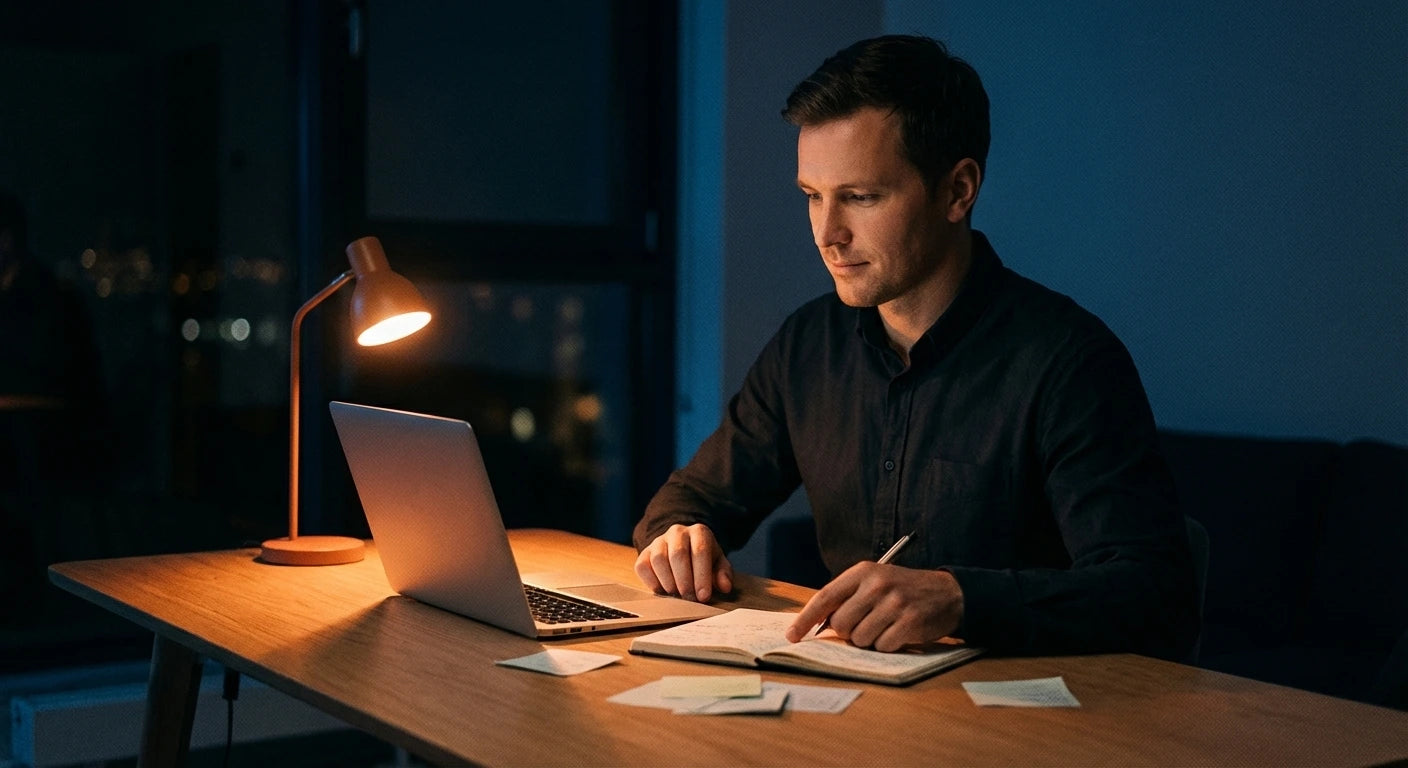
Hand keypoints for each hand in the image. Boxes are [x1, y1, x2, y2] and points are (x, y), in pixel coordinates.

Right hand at [634, 523, 733, 601]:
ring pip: (659, 560)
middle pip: (678, 554)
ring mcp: (658, 541)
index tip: (703, 596)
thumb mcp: (718, 564)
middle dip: (685, 581)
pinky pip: (642, 567)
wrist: (682, 550)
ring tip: (677, 595)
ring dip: (669, 582)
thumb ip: (723, 574)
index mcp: (699, 532)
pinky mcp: (644, 553)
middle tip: (690, 598)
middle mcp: (677, 532)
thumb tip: (725, 586)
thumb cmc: (703, 560)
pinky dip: (652, 582)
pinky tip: (663, 590)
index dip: (702, 576)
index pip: (700, 551)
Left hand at [784, 563, 962, 651]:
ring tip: (886, 625)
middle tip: (865, 624)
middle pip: (841, 624)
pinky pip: (882, 647)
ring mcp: (894, 603)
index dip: (805, 619)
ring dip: (870, 639)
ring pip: (860, 639)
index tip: (792, 636)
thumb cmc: (903, 589)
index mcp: (863, 572)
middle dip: (848, 632)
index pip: (824, 597)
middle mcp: (877, 585)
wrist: (947, 592)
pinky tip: (899, 632)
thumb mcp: (874, 582)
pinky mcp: (910, 622)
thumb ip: (847, 598)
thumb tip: (818, 624)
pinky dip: (888, 645)